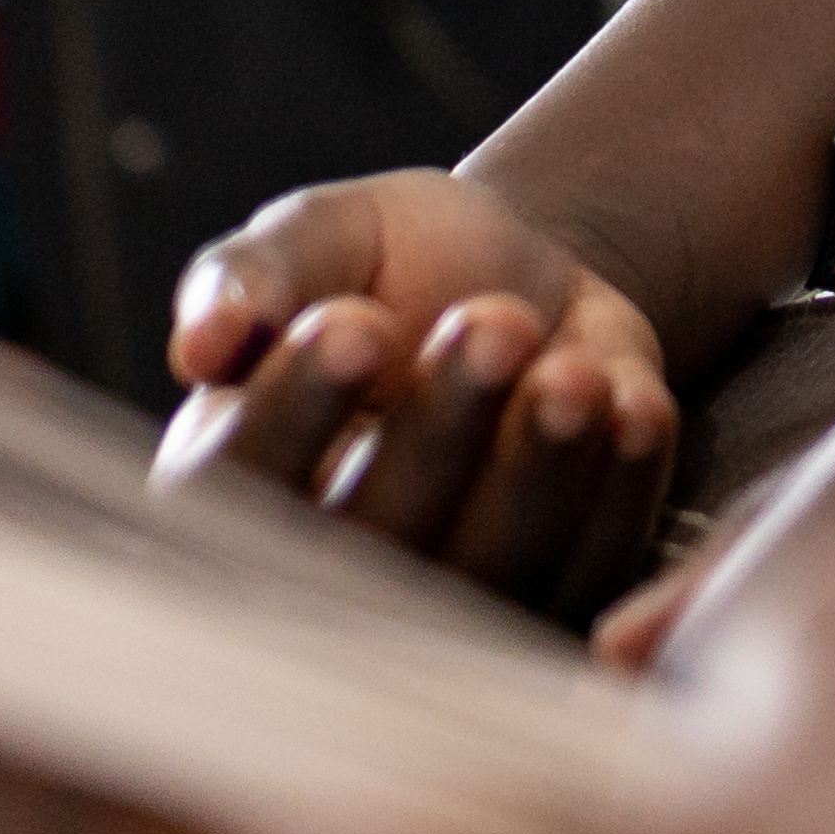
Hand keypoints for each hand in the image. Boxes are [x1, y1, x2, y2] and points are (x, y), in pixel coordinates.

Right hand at [163, 171, 683, 621]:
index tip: (353, 324)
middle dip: (439, 430)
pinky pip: (590, 568)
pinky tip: (633, 402)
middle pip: (372, 539)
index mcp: (236, 479)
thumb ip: (252, 277)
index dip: (295, 412)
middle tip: (493, 321)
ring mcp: (447, 595)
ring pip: (490, 570)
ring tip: (573, 369)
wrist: (520, 275)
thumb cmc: (389, 261)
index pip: (234, 481)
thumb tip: (201, 346)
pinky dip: (618, 490)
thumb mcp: (317, 238)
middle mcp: (327, 563)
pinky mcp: (553, 590)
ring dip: (538, 470)